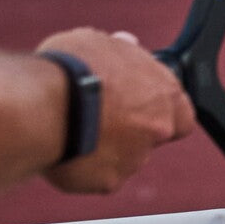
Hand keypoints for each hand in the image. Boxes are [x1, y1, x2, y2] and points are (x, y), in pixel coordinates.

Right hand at [36, 29, 195, 193]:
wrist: (42, 107)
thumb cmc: (70, 69)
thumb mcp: (97, 43)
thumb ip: (120, 50)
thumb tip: (127, 44)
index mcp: (163, 92)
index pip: (182, 110)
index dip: (163, 109)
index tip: (142, 106)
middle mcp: (158, 127)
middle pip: (155, 135)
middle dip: (135, 130)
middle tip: (105, 119)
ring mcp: (136, 158)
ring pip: (127, 158)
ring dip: (108, 148)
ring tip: (76, 130)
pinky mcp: (109, 181)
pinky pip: (100, 176)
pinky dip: (86, 167)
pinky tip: (66, 149)